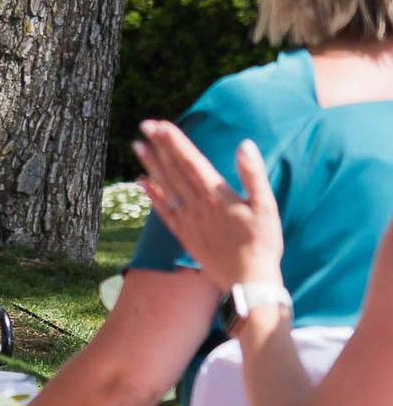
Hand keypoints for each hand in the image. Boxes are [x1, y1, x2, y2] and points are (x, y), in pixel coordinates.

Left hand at [133, 122, 284, 291]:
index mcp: (216, 195)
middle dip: (160, 146)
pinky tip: (141, 182)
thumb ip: (253, 175)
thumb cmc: (263, 243)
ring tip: (138, 146)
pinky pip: (163, 211)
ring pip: (165, 187)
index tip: (160, 124)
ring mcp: (188, 220)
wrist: (248, 281)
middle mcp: (197, 205)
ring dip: (151, 165)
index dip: (175, 141)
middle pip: (174, 170)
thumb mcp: (267, 207)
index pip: (191, 161)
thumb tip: (245, 144)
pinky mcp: (184, 234)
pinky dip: (151, 195)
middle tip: (145, 125)